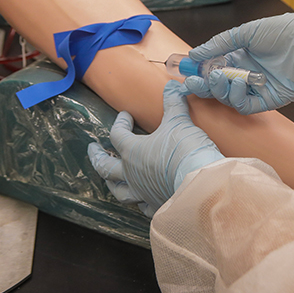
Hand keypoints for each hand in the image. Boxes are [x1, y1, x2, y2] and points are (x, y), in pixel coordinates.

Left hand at [88, 80, 223, 216]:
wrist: (201, 183)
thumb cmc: (185, 150)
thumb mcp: (179, 121)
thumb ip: (173, 102)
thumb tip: (172, 85)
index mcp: (133, 151)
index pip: (117, 134)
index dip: (120, 122)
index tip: (125, 116)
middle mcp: (132, 174)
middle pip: (105, 167)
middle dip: (97, 156)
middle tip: (92, 149)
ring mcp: (142, 193)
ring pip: (119, 191)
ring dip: (112, 184)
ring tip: (109, 180)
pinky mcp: (157, 206)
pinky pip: (143, 207)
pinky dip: (140, 202)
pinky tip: (142, 201)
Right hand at [183, 5, 293, 114]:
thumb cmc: (283, 31)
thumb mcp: (246, 32)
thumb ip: (219, 44)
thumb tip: (194, 55)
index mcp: (240, 56)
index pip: (213, 67)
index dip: (199, 71)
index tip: (185, 71)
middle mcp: (246, 73)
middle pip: (218, 85)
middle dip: (204, 84)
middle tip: (192, 82)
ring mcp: (256, 88)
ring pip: (228, 97)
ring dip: (219, 89)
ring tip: (220, 77)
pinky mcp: (268, 100)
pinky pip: (245, 105)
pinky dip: (235, 98)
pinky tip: (236, 84)